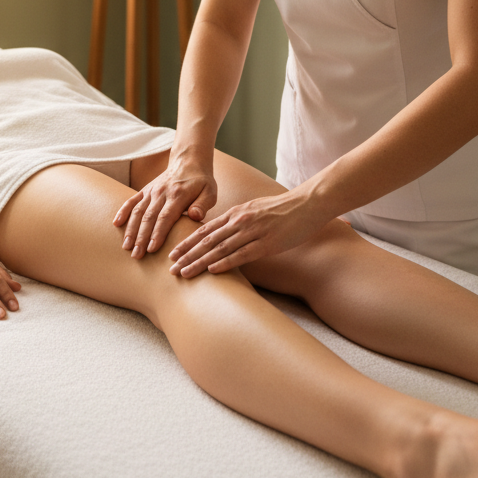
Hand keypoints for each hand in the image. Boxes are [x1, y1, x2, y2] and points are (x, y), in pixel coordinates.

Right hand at [113, 150, 216, 259]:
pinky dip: (123, 211)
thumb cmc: (201, 182)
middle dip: (141, 237)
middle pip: (148, 217)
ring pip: (138, 211)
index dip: (157, 234)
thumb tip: (195, 216)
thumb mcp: (210, 191)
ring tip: (126, 247)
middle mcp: (161, 193)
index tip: (151, 249)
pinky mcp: (145, 190)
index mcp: (178, 195)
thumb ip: (203, 204)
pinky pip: (131, 200)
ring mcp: (151, 191)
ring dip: (131, 229)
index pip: (165, 217)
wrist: (188, 161)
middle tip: (136, 255)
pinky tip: (116, 223)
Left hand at [167, 187, 329, 276]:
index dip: (187, 243)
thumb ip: (238, 220)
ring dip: (199, 263)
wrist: (306, 204)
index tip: (173, 254)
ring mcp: (252, 232)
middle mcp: (239, 221)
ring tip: (184, 274)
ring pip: (219, 249)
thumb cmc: (282, 209)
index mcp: (235, 213)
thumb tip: (224, 233)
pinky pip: (241, 254)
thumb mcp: (254, 209)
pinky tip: (212, 271)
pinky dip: (225, 263)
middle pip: (206, 241)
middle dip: (187, 255)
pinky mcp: (267, 243)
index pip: (205, 230)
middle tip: (170, 268)